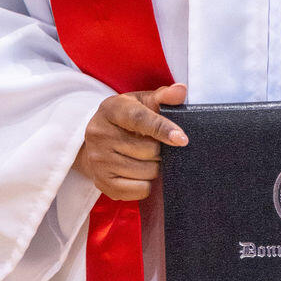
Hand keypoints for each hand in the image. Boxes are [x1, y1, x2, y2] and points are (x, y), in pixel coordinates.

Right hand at [72, 83, 189, 200]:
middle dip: (160, 150)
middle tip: (156, 146)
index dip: (163, 129)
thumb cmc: (127, 118)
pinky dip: (147, 184)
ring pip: (146, 172)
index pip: (139, 119)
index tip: (182, 139)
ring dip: (155, 167)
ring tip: (147, 158)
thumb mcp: (142, 102)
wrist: (98, 140)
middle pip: (148, 150)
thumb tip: (181, 90)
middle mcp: (99, 134)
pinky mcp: (101, 182)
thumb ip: (164, 96)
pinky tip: (140, 172)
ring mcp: (98, 160)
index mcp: (111, 109)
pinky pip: (139, 190)